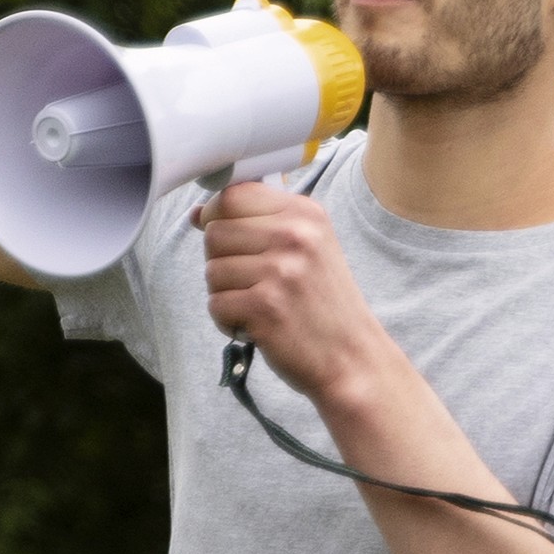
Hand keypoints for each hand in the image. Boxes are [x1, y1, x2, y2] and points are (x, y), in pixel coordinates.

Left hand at [198, 181, 394, 402]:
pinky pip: (215, 304)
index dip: (218, 218)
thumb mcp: (310, 248)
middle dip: (223, 262)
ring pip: (211, 270)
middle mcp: (295, 236)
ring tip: (261, 306)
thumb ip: (261, 223)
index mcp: (306, 213)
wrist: (354, 358)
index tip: (234, 242)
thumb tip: (198, 213)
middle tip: (256, 284)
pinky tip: (258, 326)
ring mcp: (281, 271)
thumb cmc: (326, 306)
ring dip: (227, 294)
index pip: (233, 195)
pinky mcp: (265, 306)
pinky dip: (228, 321)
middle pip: (215, 233)